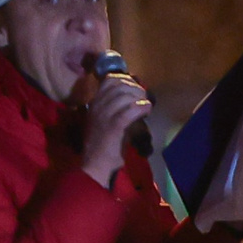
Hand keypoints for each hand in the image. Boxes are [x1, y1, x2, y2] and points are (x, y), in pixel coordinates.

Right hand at [80, 73, 151, 187]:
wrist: (96, 163)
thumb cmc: (106, 144)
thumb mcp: (108, 120)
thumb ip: (117, 107)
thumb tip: (136, 98)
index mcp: (95, 103)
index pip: (109, 80)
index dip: (126, 79)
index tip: (137, 87)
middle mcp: (98, 106)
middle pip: (119, 86)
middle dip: (136, 89)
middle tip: (144, 98)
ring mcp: (104, 115)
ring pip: (124, 96)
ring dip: (140, 98)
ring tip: (146, 106)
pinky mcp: (113, 126)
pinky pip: (129, 111)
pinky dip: (141, 108)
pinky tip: (146, 111)